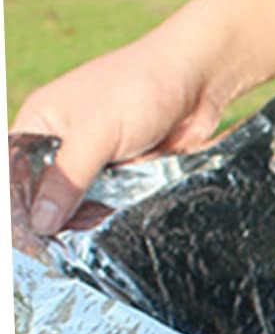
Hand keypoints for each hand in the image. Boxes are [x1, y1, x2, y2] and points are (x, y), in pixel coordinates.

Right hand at [11, 35, 221, 234]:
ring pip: (84, 202)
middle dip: (59, 218)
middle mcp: (65, 142)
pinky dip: (115, 215)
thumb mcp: (97, 134)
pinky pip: (114, 202)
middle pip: (50, 193)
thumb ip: (68, 178)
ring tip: (88, 246)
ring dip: (90, 220)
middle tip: (61, 251)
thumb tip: (41, 223)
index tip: (30, 241)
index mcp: (42, 122)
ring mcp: (99, 158)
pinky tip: (114, 233)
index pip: (18, 172)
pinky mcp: (128, 171)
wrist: (198, 82)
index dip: (22, 206)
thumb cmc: (139, 90)